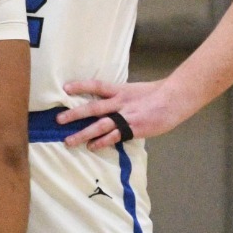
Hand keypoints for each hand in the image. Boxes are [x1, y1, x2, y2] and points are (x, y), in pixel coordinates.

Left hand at [58, 77, 189, 149]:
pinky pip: (115, 137)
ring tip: (69, 141)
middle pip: (93, 108)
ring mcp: (126, 117)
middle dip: (74, 114)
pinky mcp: (134, 129)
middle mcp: (119, 102)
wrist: (175, 99)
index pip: (96, 85)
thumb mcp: (135, 90)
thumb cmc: (156, 94)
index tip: (65, 88)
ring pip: (100, 126)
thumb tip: (107, 101)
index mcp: (120, 90)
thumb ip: (120, 96)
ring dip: (83, 134)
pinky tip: (92, 147)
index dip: (80, 86)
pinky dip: (103, 142)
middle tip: (58, 120)